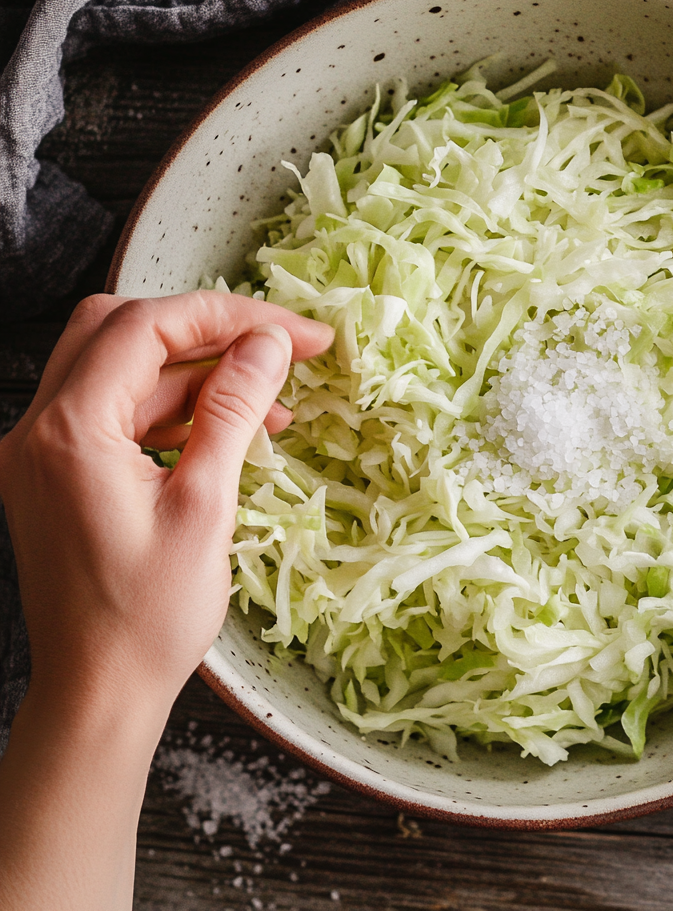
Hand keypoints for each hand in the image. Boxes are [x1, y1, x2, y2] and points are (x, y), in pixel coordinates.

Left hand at [0, 291, 332, 910]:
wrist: (99, 692)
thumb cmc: (149, 617)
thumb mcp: (205, 506)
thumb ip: (234, 411)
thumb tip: (267, 344)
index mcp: (69, 431)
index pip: (148, 328)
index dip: (229, 317)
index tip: (294, 332)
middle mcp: (40, 429)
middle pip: (122, 330)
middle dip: (205, 329)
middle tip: (276, 346)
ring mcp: (43, 451)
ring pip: (121, 369)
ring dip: (194, 371)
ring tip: (270, 398)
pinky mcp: (58, 474)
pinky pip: (117, 413)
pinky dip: (172, 409)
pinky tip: (228, 429)